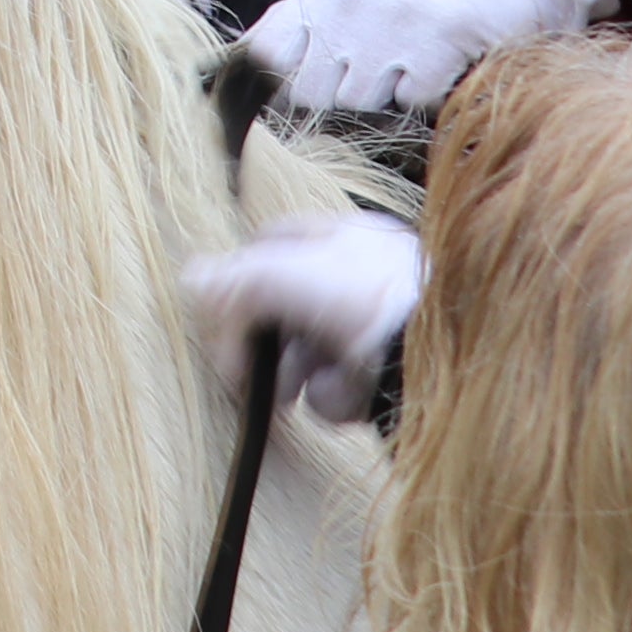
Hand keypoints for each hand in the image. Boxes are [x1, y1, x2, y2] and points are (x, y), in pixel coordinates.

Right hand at [181, 209, 425, 421]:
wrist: (439, 359)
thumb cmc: (369, 301)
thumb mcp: (284, 275)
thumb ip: (232, 278)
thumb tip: (192, 280)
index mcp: (342, 235)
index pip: (269, 247)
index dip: (238, 279)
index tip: (224, 315)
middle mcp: (359, 278)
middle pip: (283, 309)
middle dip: (263, 344)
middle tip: (248, 373)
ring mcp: (373, 328)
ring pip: (306, 353)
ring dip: (292, 376)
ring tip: (292, 395)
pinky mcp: (385, 372)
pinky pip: (338, 385)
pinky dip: (333, 396)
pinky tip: (345, 394)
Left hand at [240, 0, 615, 118]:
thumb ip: (304, 27)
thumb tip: (248, 72)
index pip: (264, 54)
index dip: (273, 88)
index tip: (293, 99)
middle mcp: (348, 3)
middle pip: (307, 92)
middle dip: (334, 100)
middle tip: (369, 80)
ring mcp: (391, 24)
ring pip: (356, 104)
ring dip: (383, 100)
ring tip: (405, 67)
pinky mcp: (435, 45)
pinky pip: (410, 103)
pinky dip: (424, 98)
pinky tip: (437, 68)